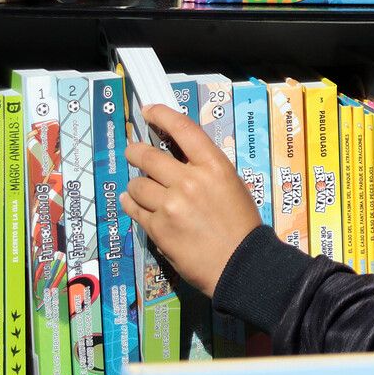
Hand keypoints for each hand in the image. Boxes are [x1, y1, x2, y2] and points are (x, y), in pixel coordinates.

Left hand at [120, 104, 261, 298]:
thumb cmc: (241, 224)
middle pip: (147, 156)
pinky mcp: (158, 228)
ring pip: (136, 184)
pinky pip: (134, 209)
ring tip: (142, 190)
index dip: (162, 115)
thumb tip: (178, 157)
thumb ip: (205, 169)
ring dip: (137, 185)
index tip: (148, 110)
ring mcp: (170, 205)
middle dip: (135, 151)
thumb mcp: (232, 185)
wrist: (240, 263)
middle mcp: (189, 181)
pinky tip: (134, 203)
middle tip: (133, 152)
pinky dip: (132, 204)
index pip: (182, 129)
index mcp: (214, 166)